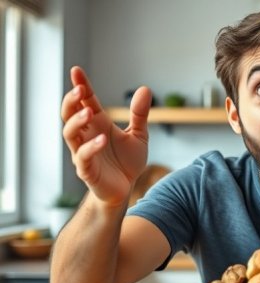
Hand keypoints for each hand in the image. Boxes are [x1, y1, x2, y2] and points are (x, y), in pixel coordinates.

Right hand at [61, 66, 151, 205]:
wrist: (126, 189)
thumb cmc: (127, 162)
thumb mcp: (139, 135)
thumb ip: (139, 114)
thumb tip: (145, 89)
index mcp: (98, 124)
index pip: (85, 101)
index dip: (81, 86)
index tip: (76, 70)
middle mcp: (86, 136)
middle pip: (69, 114)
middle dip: (72, 101)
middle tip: (79, 89)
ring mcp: (83, 152)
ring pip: (69, 134)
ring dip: (77, 121)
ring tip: (89, 112)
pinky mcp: (87, 170)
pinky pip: (83, 157)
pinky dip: (91, 148)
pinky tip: (102, 140)